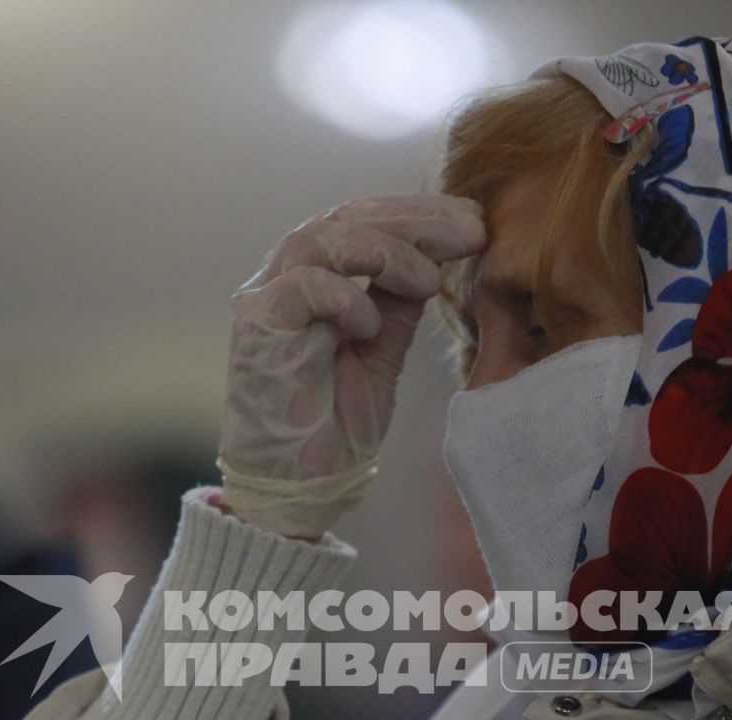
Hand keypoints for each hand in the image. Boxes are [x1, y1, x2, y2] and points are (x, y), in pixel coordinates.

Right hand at [217, 193, 485, 538]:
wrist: (297, 490)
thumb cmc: (332, 428)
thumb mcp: (381, 354)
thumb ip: (398, 305)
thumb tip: (436, 256)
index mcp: (315, 279)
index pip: (365, 222)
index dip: (419, 216)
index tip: (475, 223)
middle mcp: (284, 280)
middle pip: (347, 217)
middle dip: (414, 219)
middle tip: (471, 228)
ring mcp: (266, 301)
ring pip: (322, 238)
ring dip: (385, 251)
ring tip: (427, 281)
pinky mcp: (256, 330)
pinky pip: (301, 286)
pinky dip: (344, 298)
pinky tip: (370, 326)